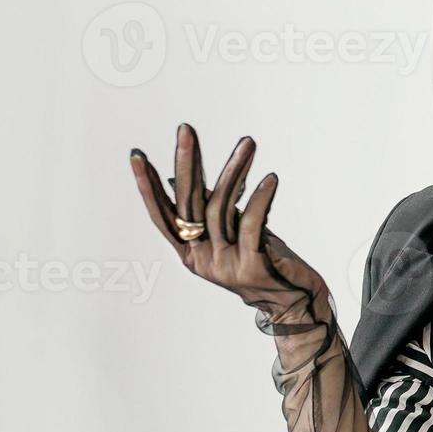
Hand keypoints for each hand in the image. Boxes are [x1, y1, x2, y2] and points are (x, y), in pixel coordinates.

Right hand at [129, 123, 328, 321]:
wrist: (296, 301)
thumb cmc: (267, 261)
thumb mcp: (235, 234)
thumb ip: (213, 212)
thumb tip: (181, 179)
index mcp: (191, 253)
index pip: (163, 216)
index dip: (148, 187)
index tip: (136, 155)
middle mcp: (203, 260)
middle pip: (188, 206)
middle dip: (187, 164)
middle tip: (186, 130)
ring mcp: (225, 265)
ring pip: (221, 209)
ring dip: (235, 171)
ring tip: (248, 144)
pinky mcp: (251, 267)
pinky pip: (252, 225)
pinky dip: (260, 198)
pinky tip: (269, 178)